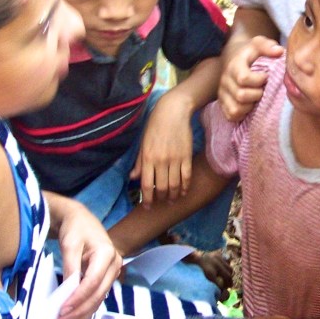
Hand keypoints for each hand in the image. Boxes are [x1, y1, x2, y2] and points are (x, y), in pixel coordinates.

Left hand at [54, 200, 121, 318]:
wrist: (79, 219)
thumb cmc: (74, 228)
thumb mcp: (70, 244)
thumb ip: (70, 267)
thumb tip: (68, 292)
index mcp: (107, 254)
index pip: (93, 282)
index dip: (78, 298)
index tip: (62, 309)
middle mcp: (114, 264)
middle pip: (98, 294)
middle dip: (80, 311)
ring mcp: (112, 272)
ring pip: (98, 299)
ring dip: (82, 314)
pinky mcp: (106, 278)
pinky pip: (97, 296)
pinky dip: (85, 308)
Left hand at [132, 91, 194, 205]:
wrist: (173, 111)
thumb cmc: (154, 126)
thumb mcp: (143, 143)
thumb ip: (139, 162)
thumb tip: (132, 177)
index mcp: (147, 158)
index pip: (146, 185)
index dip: (147, 199)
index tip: (147, 206)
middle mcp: (161, 161)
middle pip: (161, 188)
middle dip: (160, 199)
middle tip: (160, 203)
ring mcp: (175, 159)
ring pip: (174, 185)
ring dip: (173, 196)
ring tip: (172, 200)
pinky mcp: (186, 156)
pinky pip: (186, 176)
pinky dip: (185, 187)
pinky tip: (182, 192)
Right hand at [218, 36, 283, 121]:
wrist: (234, 56)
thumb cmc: (251, 52)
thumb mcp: (259, 43)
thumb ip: (268, 46)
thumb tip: (279, 51)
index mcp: (234, 66)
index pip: (244, 78)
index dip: (258, 80)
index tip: (265, 76)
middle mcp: (225, 80)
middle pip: (241, 96)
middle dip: (257, 94)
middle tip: (262, 88)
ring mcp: (222, 93)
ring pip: (236, 109)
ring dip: (250, 106)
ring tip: (256, 97)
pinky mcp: (222, 103)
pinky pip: (231, 115)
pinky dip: (242, 113)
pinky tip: (249, 104)